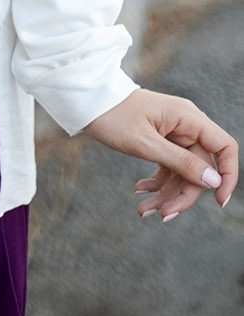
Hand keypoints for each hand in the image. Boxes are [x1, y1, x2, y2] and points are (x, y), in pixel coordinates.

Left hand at [85, 88, 237, 221]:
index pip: (224, 147)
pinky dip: (157, 184)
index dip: (228, 175)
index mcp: (188, 118)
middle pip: (200, 168)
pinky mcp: (160, 141)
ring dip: (167, 194)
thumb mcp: (145, 143)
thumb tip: (213, 180)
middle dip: (183, 194)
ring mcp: (173, 133)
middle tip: (162, 215)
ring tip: (143, 210)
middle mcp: (185, 125)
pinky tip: (140, 193)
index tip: (218, 201)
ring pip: (182, 172)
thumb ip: (179, 162)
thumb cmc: (113, 115)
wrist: (87, 101)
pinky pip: (167, 168)